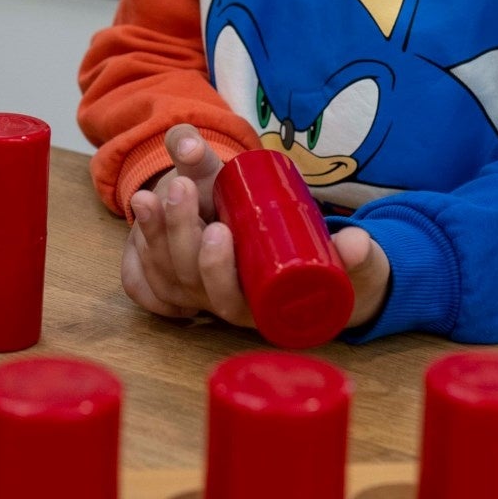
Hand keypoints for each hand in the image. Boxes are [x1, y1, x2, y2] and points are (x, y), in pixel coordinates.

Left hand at [121, 134, 390, 332]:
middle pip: (187, 279)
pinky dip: (142, 241)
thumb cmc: (326, 265)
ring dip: (153, 232)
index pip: (227, 300)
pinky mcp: (182, 274)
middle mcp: (222, 308)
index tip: (220, 231)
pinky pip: (148, 271)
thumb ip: (357, 253)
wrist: (312, 269)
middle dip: (178, 232)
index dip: (217, 270)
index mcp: (259, 312)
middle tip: (180, 186)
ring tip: (150, 192)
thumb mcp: (344, 260)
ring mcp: (198, 294)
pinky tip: (140, 208)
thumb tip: (355, 243)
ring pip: (163, 272)